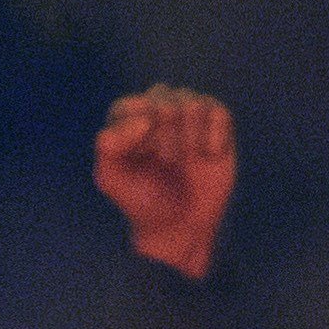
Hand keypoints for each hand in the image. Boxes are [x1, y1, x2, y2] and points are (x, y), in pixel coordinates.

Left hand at [94, 86, 234, 283]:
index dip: (140, 136)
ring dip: (190, 139)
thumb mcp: (111, 178)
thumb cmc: (141, 200)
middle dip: (167, 138)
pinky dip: (214, 136)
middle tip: (168, 163)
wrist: (179, 226)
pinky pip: (219, 112)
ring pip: (192, 104)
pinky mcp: (217, 124)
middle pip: (165, 102)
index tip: (144, 159)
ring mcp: (189, 114)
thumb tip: (145, 120)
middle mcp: (158, 108)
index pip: (134, 107)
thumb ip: (109, 145)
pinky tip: (208, 156)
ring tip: (186, 161)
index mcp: (128, 116)